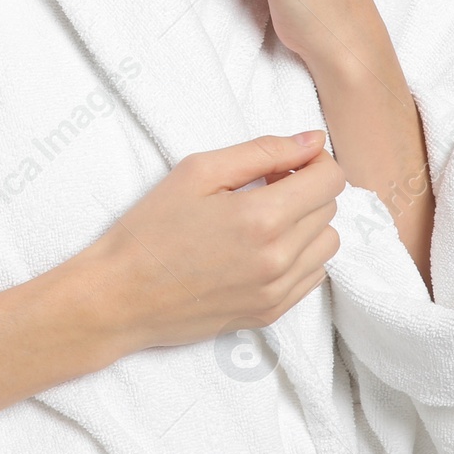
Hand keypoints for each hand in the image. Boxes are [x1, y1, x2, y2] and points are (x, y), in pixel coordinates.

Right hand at [85, 131, 344, 354]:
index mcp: (262, 218)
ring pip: (327, 245)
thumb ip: (263, 150)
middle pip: (330, 209)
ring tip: (264, 216)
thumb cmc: (151, 228)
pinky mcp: (271, 314)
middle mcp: (279, 259)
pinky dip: (300, 255)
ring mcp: (277, 292)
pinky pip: (313, 277)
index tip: (284, 161)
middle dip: (306, 187)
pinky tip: (262, 246)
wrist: (121, 296)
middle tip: (264, 183)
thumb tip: (312, 140)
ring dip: (307, 223)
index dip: (314, 161)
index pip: (331, 180)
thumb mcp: (199, 171)